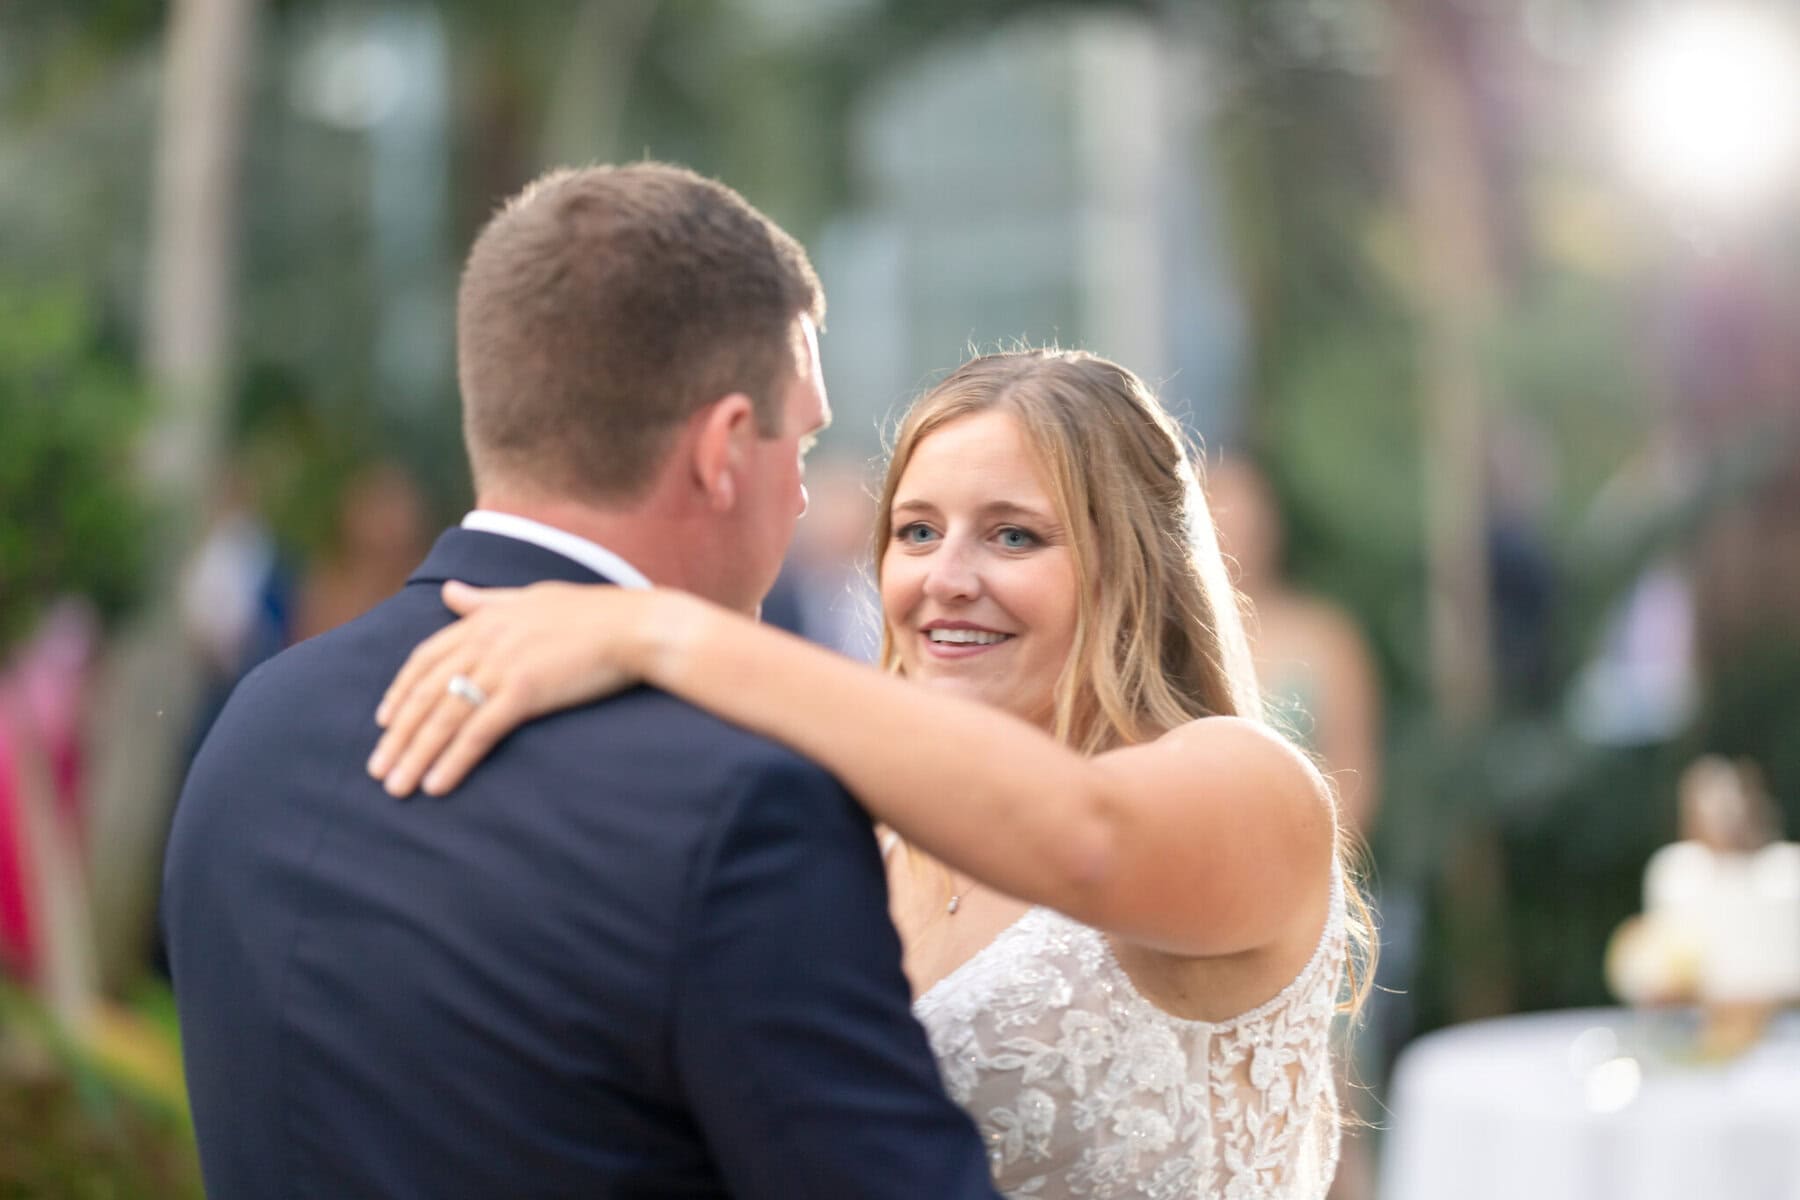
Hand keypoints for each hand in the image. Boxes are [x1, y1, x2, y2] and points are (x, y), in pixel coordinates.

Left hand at [368, 580, 656, 796]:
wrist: (636, 627)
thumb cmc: (593, 613)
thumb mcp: (530, 597)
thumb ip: (485, 600)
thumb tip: (448, 591)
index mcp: (484, 619)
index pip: (425, 658)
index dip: (400, 692)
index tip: (384, 722)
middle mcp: (485, 640)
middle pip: (426, 693)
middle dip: (398, 735)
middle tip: (378, 770)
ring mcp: (503, 666)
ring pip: (444, 717)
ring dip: (416, 755)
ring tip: (396, 787)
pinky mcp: (525, 691)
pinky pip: (478, 732)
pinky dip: (453, 760)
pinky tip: (437, 785)